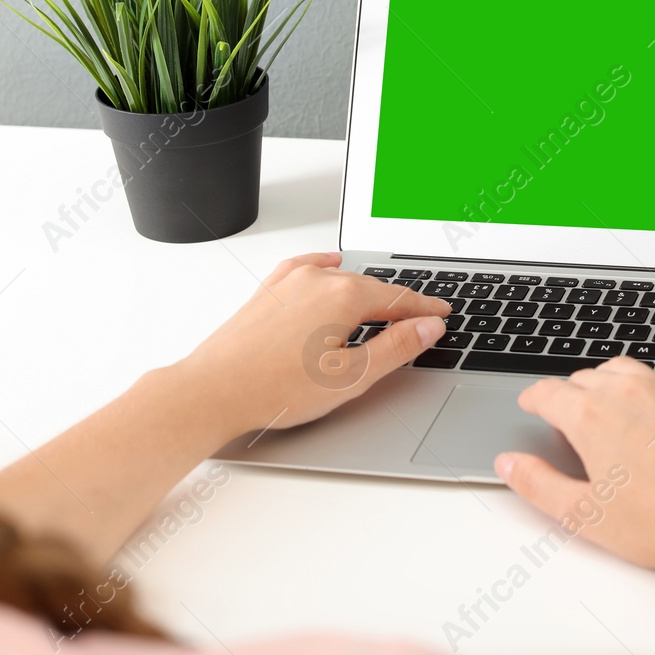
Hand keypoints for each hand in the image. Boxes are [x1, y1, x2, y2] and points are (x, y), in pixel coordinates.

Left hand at [184, 252, 451, 436]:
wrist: (212, 390)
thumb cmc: (274, 389)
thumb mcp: (351, 377)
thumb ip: (396, 348)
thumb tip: (428, 327)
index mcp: (344, 296)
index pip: (399, 299)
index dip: (425, 309)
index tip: (442, 314)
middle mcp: (318, 278)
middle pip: (372, 287)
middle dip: (399, 302)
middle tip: (422, 315)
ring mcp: (290, 281)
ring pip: (342, 277)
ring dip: (367, 290)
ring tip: (386, 304)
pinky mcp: (269, 289)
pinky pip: (308, 266)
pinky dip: (327, 266)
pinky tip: (331, 264)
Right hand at [494, 357, 654, 574]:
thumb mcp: (583, 514)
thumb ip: (538, 484)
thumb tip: (511, 465)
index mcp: (592, 416)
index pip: (548, 392)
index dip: (534, 399)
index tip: (532, 404)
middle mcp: (628, 393)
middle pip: (584, 378)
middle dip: (569, 395)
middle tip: (566, 420)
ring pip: (622, 371)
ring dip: (606, 384)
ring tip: (604, 410)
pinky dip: (645, 390)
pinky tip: (649, 416)